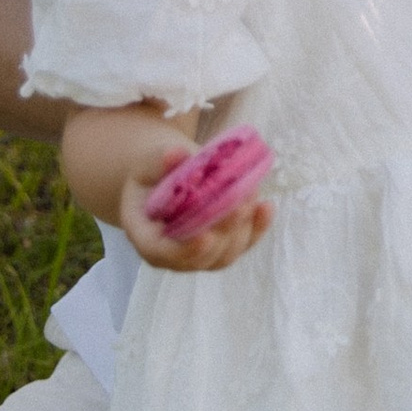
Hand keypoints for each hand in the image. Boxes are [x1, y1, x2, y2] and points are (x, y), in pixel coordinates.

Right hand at [60, 107, 271, 275]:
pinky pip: (242, 245)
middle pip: (200, 257)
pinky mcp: (222, 246)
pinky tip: (267, 206)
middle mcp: (170, 253)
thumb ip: (161, 160)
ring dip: (242, 228)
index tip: (206, 237)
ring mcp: (198, 254)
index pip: (160, 252)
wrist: (165, 175)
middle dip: (223, 231)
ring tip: (251, 195)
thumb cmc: (154, 170)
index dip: (184, 250)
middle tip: (240, 203)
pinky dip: (257, 228)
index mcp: (144, 235)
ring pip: (224, 255)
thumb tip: (176, 153)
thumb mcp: (150, 161)